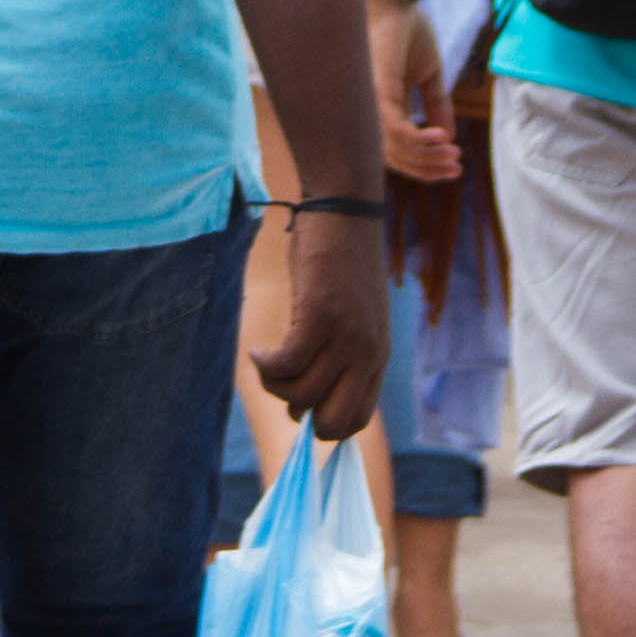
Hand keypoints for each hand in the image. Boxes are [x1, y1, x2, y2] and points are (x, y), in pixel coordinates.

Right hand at [253, 209, 390, 439]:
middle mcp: (367, 354)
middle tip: (282, 383)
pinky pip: (285, 365)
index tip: (299, 404)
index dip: (323, 424)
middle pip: (329, 421)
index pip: (356, 420)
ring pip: (300, 395)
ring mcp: (346, 336)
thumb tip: (304, 401)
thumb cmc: (341, 265)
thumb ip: (342, 356)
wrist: (347, 212)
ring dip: (273, 385)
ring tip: (266, 359)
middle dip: (298, 413)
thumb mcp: (353, 318)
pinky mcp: (320, 316)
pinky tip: (258, 350)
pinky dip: (264, 364)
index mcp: (377, 358)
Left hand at [372, 0, 459, 183]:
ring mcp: (371, 103)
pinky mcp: (377, 91)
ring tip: (454, 154)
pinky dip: (419, 139)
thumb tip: (449, 138)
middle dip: (427, 168)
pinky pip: (395, 128)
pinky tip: (443, 138)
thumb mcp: (429, 74)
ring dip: (427, 157)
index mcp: (382, 108)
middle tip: (456, 169)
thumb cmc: (407, 31)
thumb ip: (436, 105)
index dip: (424, 165)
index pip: (397, 149)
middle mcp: (370, 111)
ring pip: (395, 148)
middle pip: (395, 157)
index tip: (453, 167)